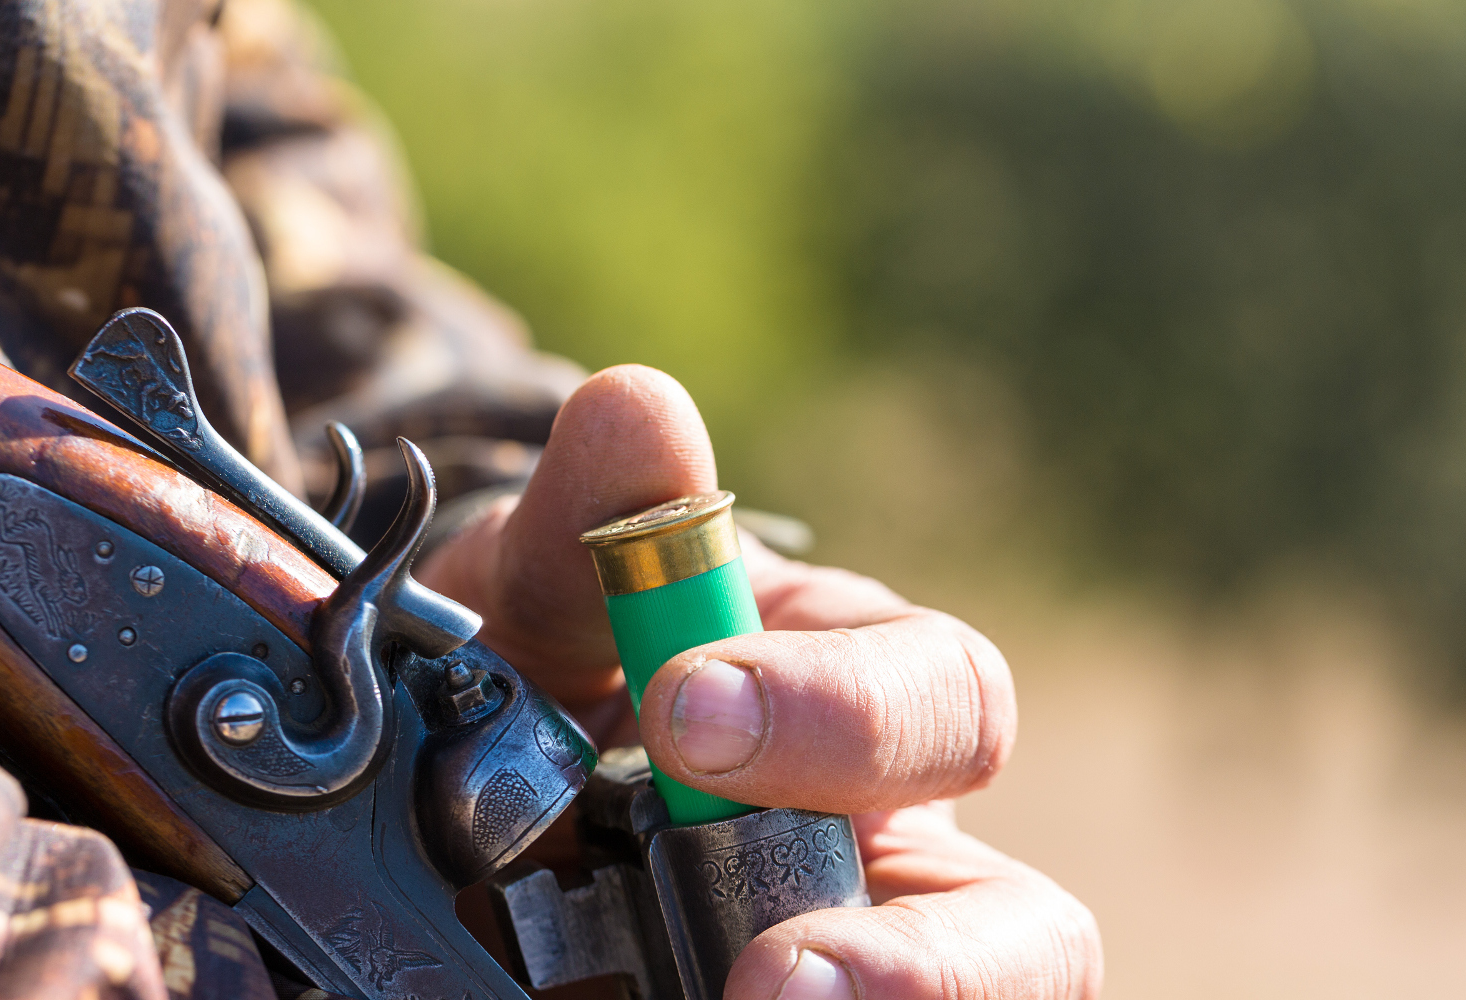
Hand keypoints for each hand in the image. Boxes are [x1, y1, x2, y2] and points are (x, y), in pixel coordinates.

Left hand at [419, 365, 1102, 999]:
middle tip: (770, 982)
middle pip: (1022, 927)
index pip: (942, 696)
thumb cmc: (545, 655)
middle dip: (927, 963)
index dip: (843, 714)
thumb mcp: (547, 587)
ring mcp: (846, 952)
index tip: (687, 714)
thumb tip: (638, 408)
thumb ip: (592, 519)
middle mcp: (888, 850)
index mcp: (858, 695)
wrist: (443, 785)